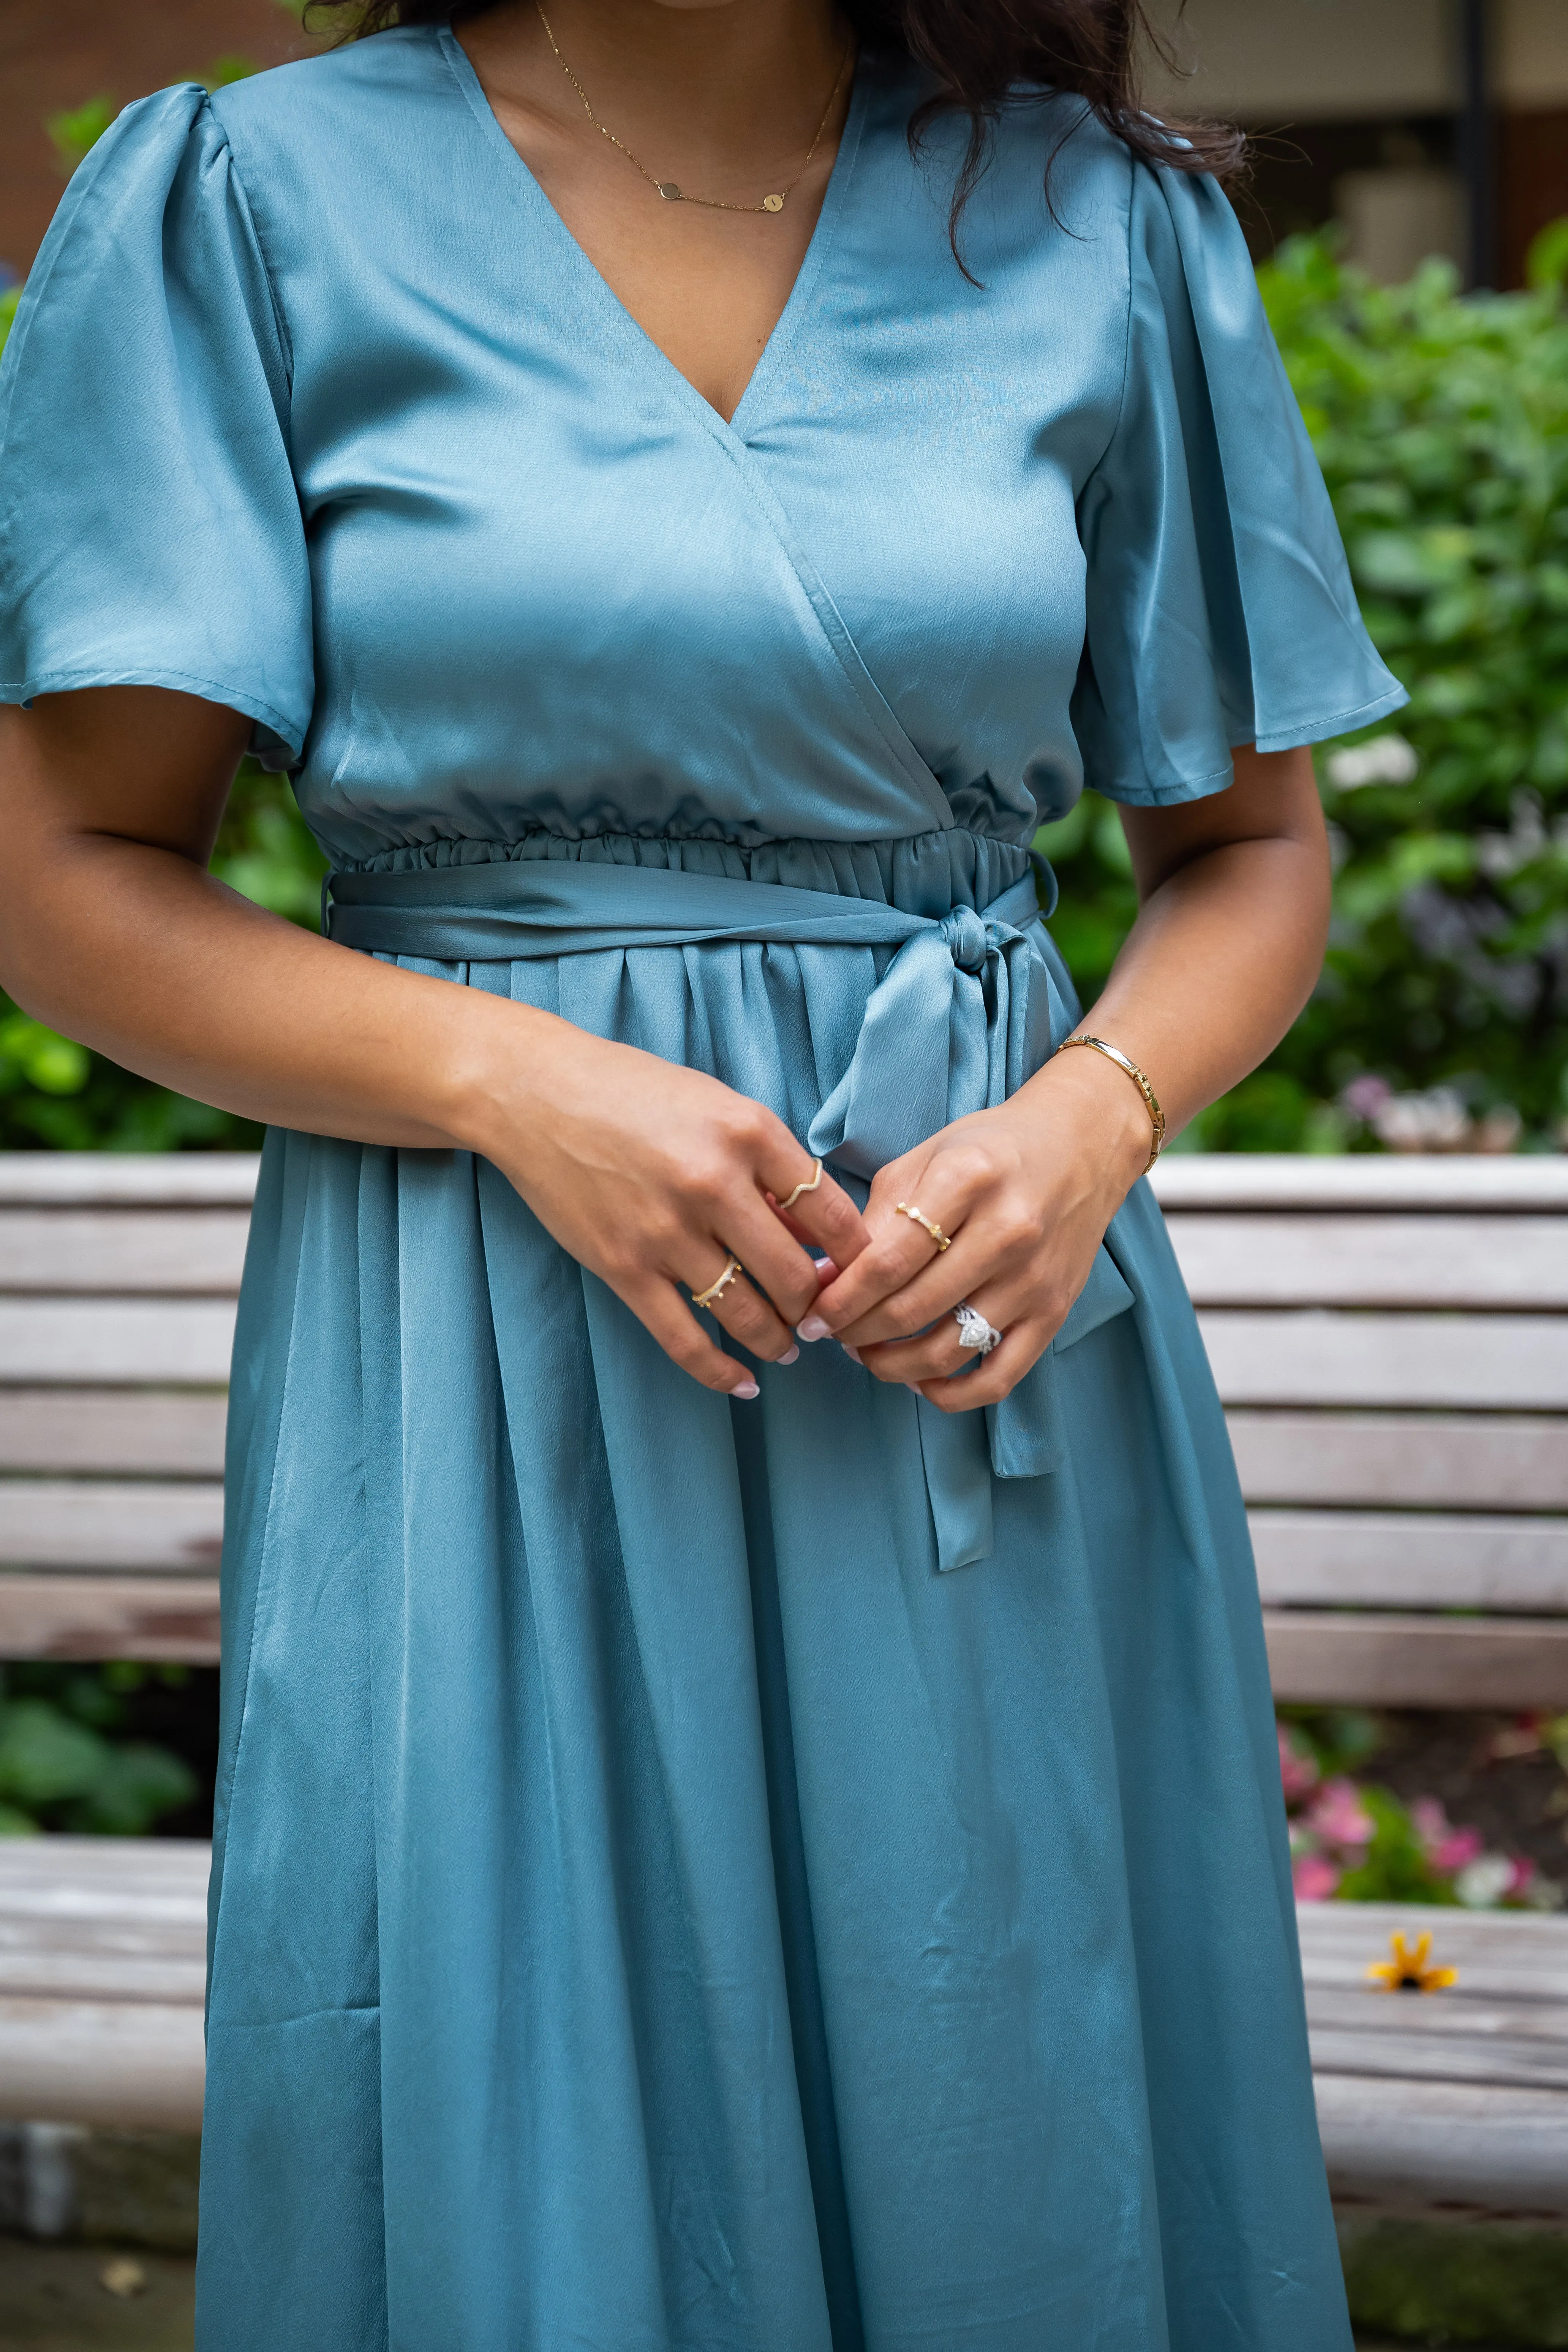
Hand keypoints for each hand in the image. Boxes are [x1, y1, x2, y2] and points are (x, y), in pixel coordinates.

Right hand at [470, 1011, 867, 1396]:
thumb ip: (767, 1167)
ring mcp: (666, 1231)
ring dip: (777, 1342)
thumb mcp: (717, 1107)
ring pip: (748, 1313)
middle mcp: (713, 1183)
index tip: (858, 1274)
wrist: (535, 1093)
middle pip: (795, 1274)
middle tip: (822, 1319)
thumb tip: (812, 1236)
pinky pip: (685, 1340)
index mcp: (748, 1132)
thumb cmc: (633, 1091)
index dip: (855, 1256)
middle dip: (817, 1308)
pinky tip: (743, 1385)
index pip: (831, 1213)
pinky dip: (720, 1373)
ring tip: (787, 1348)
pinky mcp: (623, 1267)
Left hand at [798, 1047, 1152, 1408]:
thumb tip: (825, 1281)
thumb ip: (874, 1219)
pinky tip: (921, 1380)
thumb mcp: (925, 1160)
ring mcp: (1034, 1279)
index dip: (839, 1299)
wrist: (1081, 1145)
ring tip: (868, 1354)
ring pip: (947, 1350)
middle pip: (911, 1310)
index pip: (886, 1262)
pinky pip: (999, 1377)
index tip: (812, 1315)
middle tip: (833, 1334)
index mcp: (966, 1181)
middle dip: (856, 1333)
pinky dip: (952, 1393)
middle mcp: (1007, 1232)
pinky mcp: (1055, 1312)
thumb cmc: (990, 1149)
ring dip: (893, 1366)